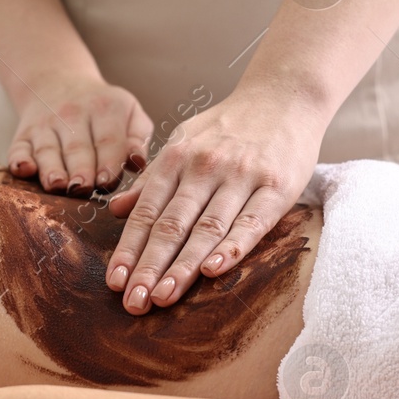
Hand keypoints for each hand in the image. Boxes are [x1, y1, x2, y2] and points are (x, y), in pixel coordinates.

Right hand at [7, 75, 152, 193]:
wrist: (59, 83)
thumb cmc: (104, 110)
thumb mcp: (129, 113)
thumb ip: (137, 138)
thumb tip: (138, 162)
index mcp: (105, 109)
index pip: (108, 140)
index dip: (108, 162)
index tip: (107, 182)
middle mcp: (72, 115)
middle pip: (77, 147)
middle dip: (80, 169)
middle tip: (82, 188)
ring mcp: (45, 125)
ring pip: (48, 150)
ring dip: (51, 169)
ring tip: (57, 184)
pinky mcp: (23, 136)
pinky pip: (19, 149)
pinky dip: (19, 161)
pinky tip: (23, 170)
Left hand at [105, 87, 324, 313]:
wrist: (285, 95)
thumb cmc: (230, 125)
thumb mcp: (183, 141)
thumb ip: (151, 179)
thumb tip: (113, 210)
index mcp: (177, 157)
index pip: (147, 212)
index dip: (129, 249)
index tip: (114, 282)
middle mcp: (205, 167)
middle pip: (172, 225)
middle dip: (149, 267)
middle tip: (133, 302)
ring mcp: (242, 176)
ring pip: (207, 228)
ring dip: (183, 266)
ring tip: (163, 297)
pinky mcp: (277, 186)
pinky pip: (252, 223)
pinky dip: (232, 247)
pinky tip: (213, 271)